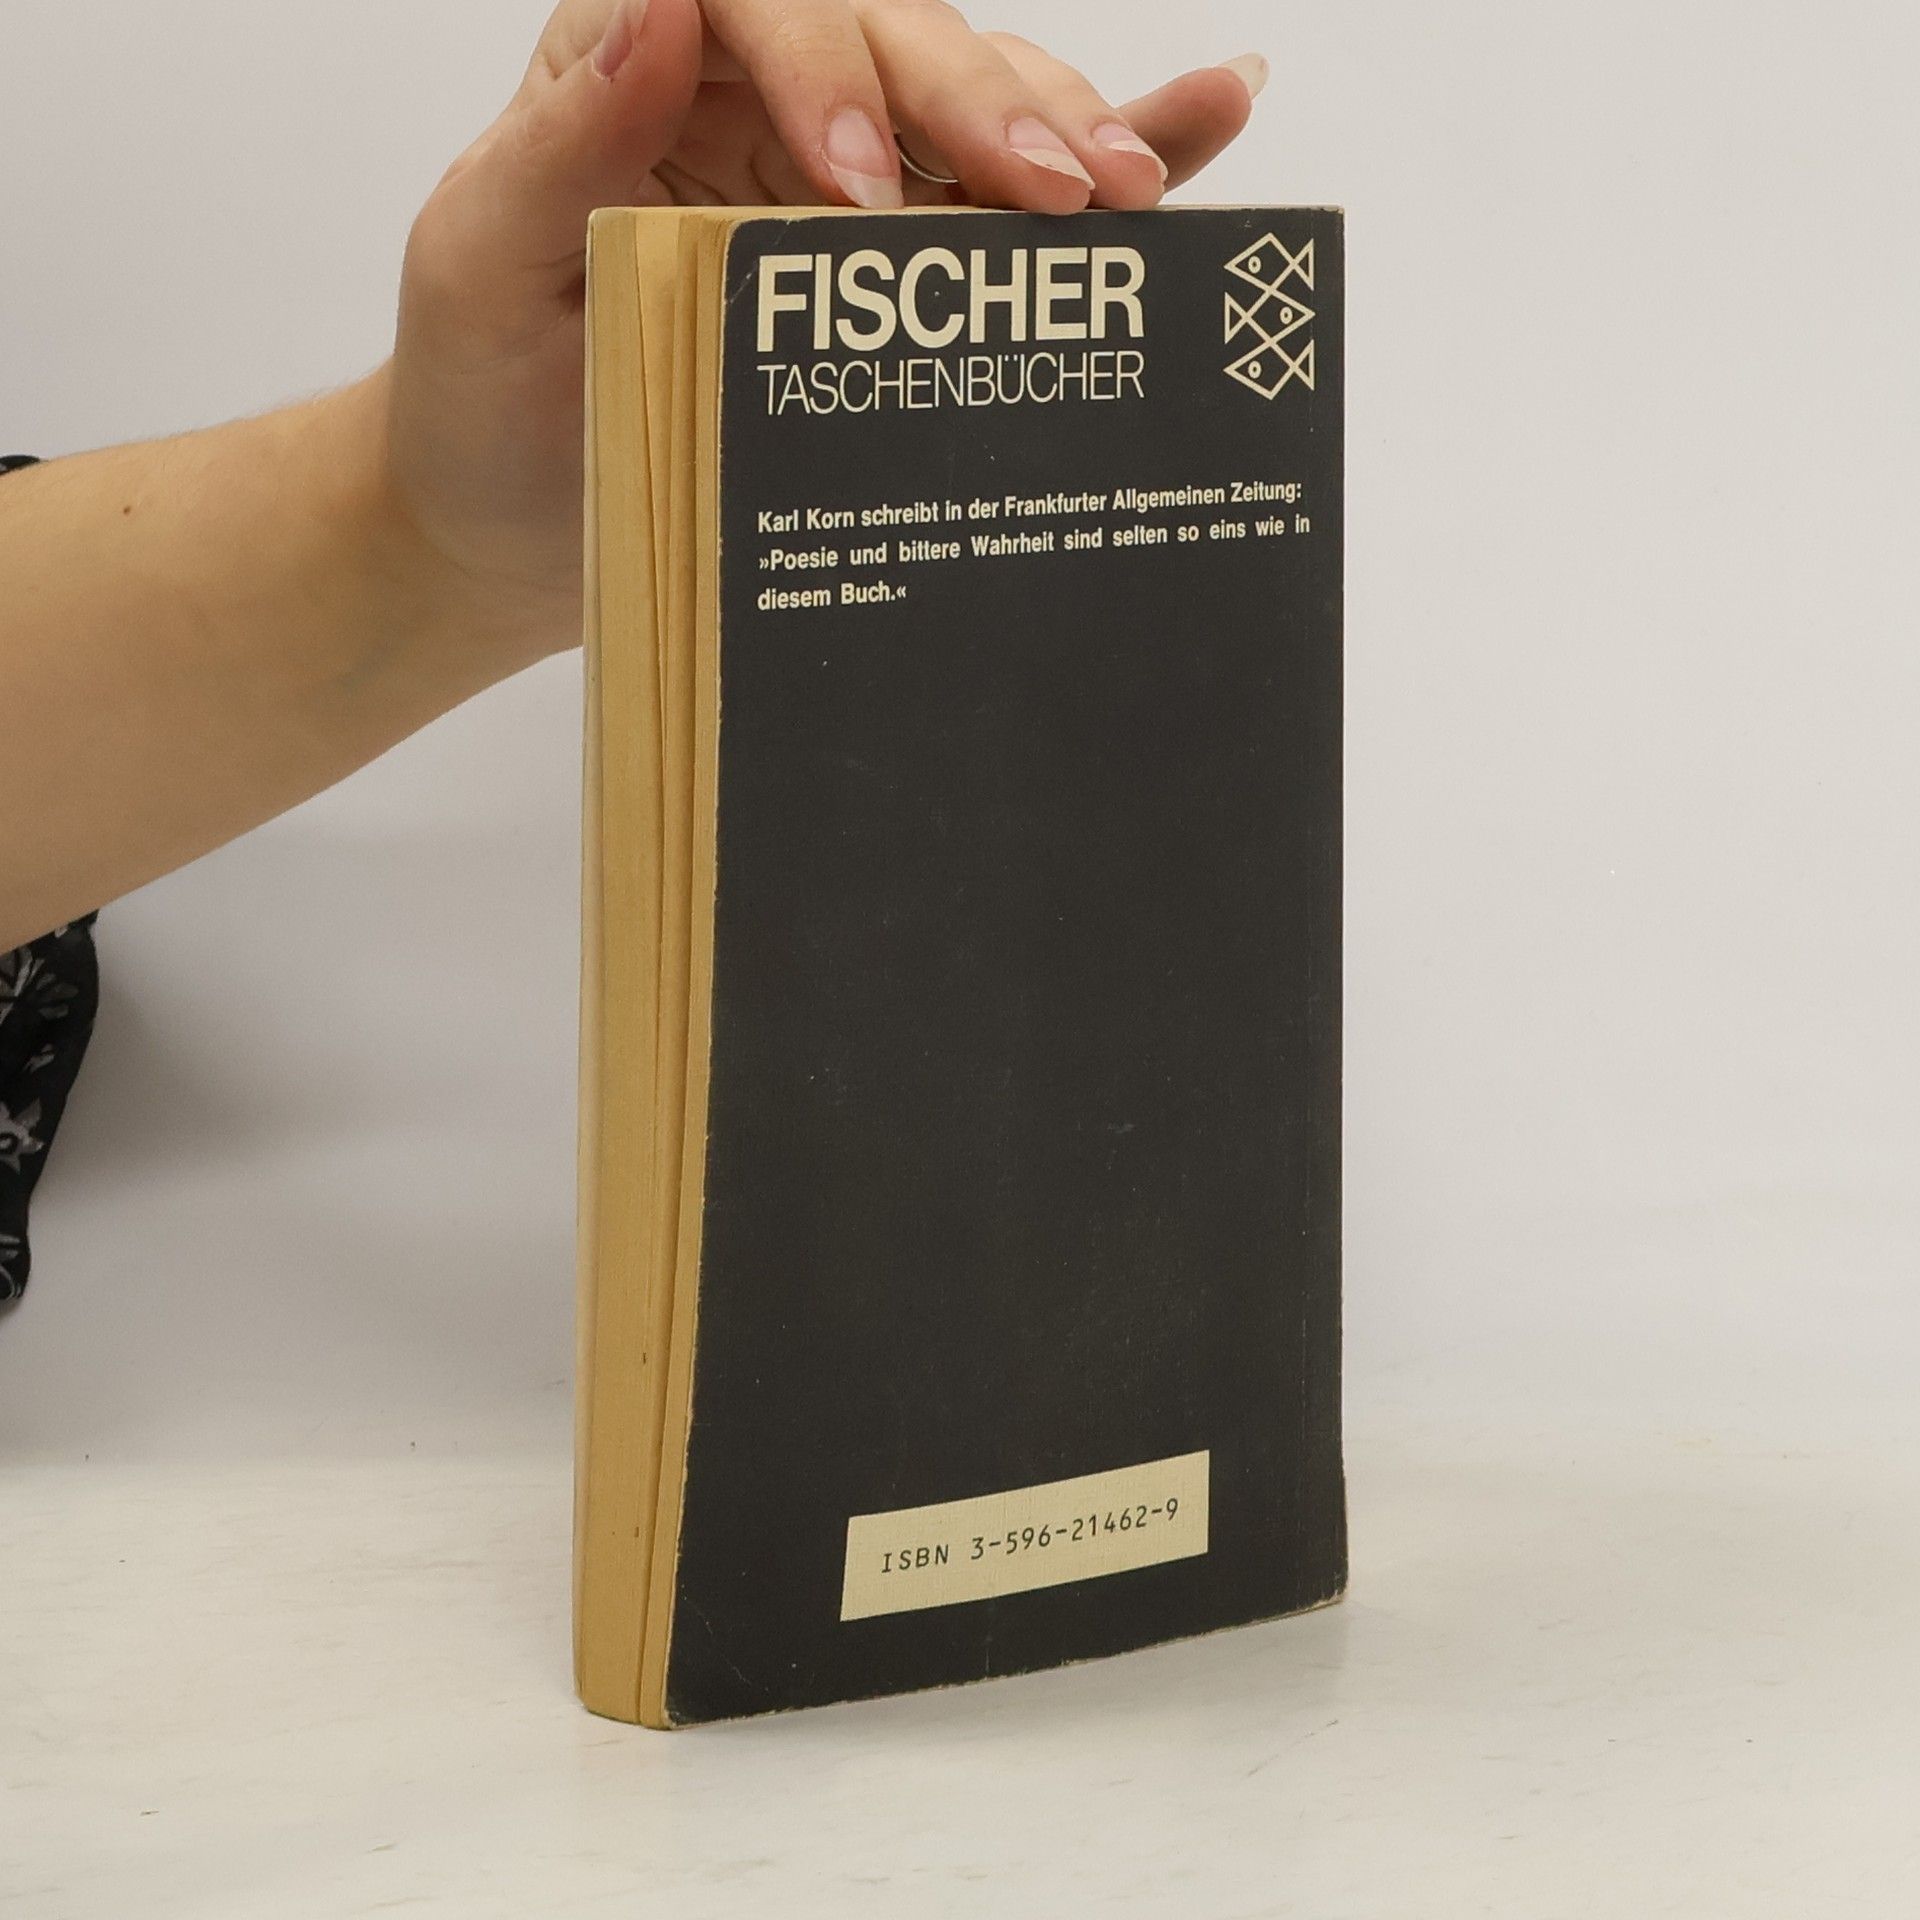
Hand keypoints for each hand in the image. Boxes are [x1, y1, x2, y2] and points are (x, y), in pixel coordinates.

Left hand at [383, 0, 1265, 666]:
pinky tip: (1210, 113)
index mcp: (646, 65)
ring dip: (1061, 131)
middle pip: (897, 35)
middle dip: (979, 105)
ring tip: (1124, 198)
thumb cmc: (484, 400)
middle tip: (1047, 196)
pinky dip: (1123, 141)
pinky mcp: (905, 255)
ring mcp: (846, 172)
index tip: (862, 192)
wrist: (512, 526)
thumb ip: (558, 139)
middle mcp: (763, 96)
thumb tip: (660, 1)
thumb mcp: (480, 263)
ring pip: (975, 98)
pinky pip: (1012, 183)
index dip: (831, 66)